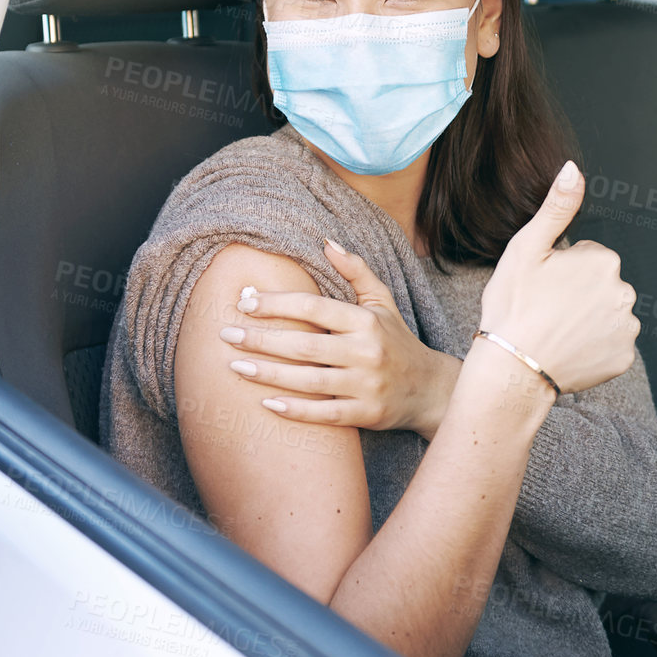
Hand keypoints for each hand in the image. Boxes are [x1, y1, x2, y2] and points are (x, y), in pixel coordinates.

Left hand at [220, 238, 461, 438]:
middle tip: (226, 334)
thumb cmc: (396, 340)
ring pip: (309, 380)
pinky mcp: (366, 414)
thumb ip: (355, 271)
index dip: (277, 303)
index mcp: (366, 320)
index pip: (314, 307)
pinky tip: (266, 404)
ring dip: (268, 373)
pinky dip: (295, 410)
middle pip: (305, 344)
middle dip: (261, 339)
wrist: (430, 390)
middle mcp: (366, 351)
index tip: (245, 302)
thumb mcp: (382, 301)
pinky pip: (325, 413)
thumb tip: (326, 241)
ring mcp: (366, 385)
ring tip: (235, 366)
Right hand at [479, 160, 637, 393]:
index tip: (542, 285)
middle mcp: (624, 292)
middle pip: (600, 284)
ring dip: (587, 319)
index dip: (561, 269)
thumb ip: (556, 206)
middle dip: (578, 292)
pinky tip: (568, 349)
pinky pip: (611, 345)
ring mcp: (626, 328)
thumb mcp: (527, 247)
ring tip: (554, 330)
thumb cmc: (512, 306)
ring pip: (606, 313)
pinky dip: (593, 347)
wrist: (511, 369)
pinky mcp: (623, 358)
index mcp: (603, 261)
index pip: (588, 257)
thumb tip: (573, 168)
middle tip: (545, 308)